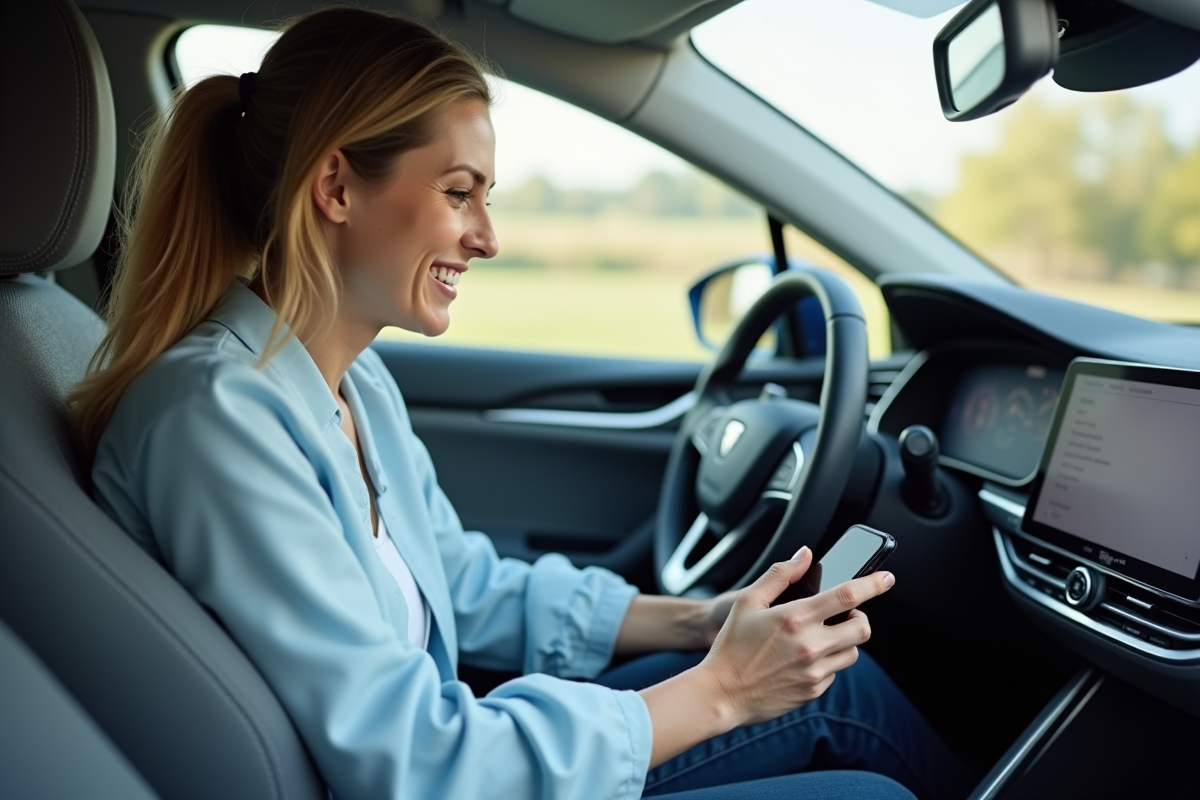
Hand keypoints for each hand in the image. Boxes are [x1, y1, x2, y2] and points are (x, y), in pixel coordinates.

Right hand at [697, 547, 893, 726]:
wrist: (721, 694)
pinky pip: (835, 673)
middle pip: (862, 629)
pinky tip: (803, 660)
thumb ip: (780, 575)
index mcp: (795, 618)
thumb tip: (805, 555)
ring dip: (844, 642)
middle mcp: (810, 645)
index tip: (887, 578)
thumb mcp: (748, 602)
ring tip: (820, 638)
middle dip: (860, 619)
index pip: (847, 596)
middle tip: (846, 616)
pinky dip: (827, 663)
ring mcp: (814, 671)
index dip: (873, 584)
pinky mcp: (813, 691)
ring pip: (852, 652)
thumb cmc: (731, 647)